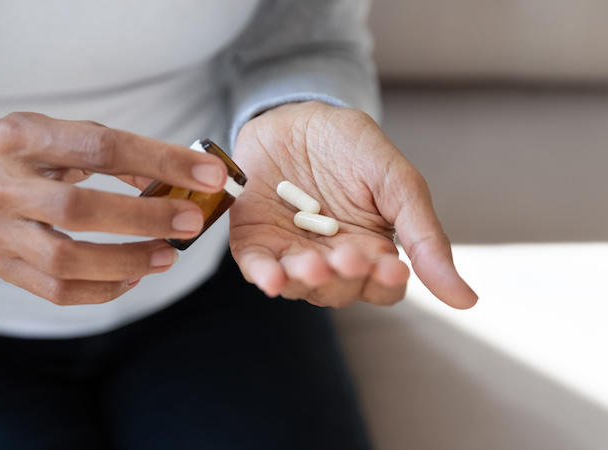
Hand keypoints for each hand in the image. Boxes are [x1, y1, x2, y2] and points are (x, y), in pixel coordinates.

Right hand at [0, 112, 226, 304]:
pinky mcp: (3, 267)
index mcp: (23, 137)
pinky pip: (57, 292)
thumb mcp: (54, 132)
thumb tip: (171, 178)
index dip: (160, 161)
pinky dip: (103, 290)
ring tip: (169, 255)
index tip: (208, 173)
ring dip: (128, 262)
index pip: (101, 147)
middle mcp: (5, 185)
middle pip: (79, 210)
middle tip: (191, 221)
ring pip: (66, 261)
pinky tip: (134, 278)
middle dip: (146, 218)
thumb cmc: (15, 153)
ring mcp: (0, 231)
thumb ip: (109, 150)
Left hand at [229, 101, 477, 308]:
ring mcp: (291, 252)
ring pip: (300, 284)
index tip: (392, 267)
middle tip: (347, 256)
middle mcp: (331, 260)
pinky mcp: (255, 241)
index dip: (386, 283)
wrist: (296, 115)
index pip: (383, 287)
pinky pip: (258, 267)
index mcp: (371, 250)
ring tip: (313, 265)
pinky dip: (264, 275)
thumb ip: (424, 236)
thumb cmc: (352, 148)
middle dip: (344, 278)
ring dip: (306, 280)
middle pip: (341, 290)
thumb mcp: (396, 181)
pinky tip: (272, 278)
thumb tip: (468, 301)